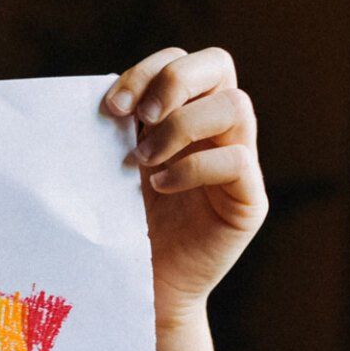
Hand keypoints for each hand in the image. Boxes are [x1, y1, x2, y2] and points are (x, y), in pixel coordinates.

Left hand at [105, 48, 267, 322]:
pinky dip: (194, 167)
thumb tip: (101, 100)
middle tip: (142, 116)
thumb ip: (115, 132)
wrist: (139, 289)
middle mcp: (215, 132)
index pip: (181, 61)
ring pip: (236, 105)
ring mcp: (237, 163)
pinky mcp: (248, 200)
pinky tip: (159, 187)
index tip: (112, 107)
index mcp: (182, 115)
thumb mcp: (110, 171)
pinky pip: (238, 161)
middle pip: (220, 64)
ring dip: (183, 125)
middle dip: (176, 80)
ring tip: (144, 160)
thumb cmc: (119, 229)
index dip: (149, 70)